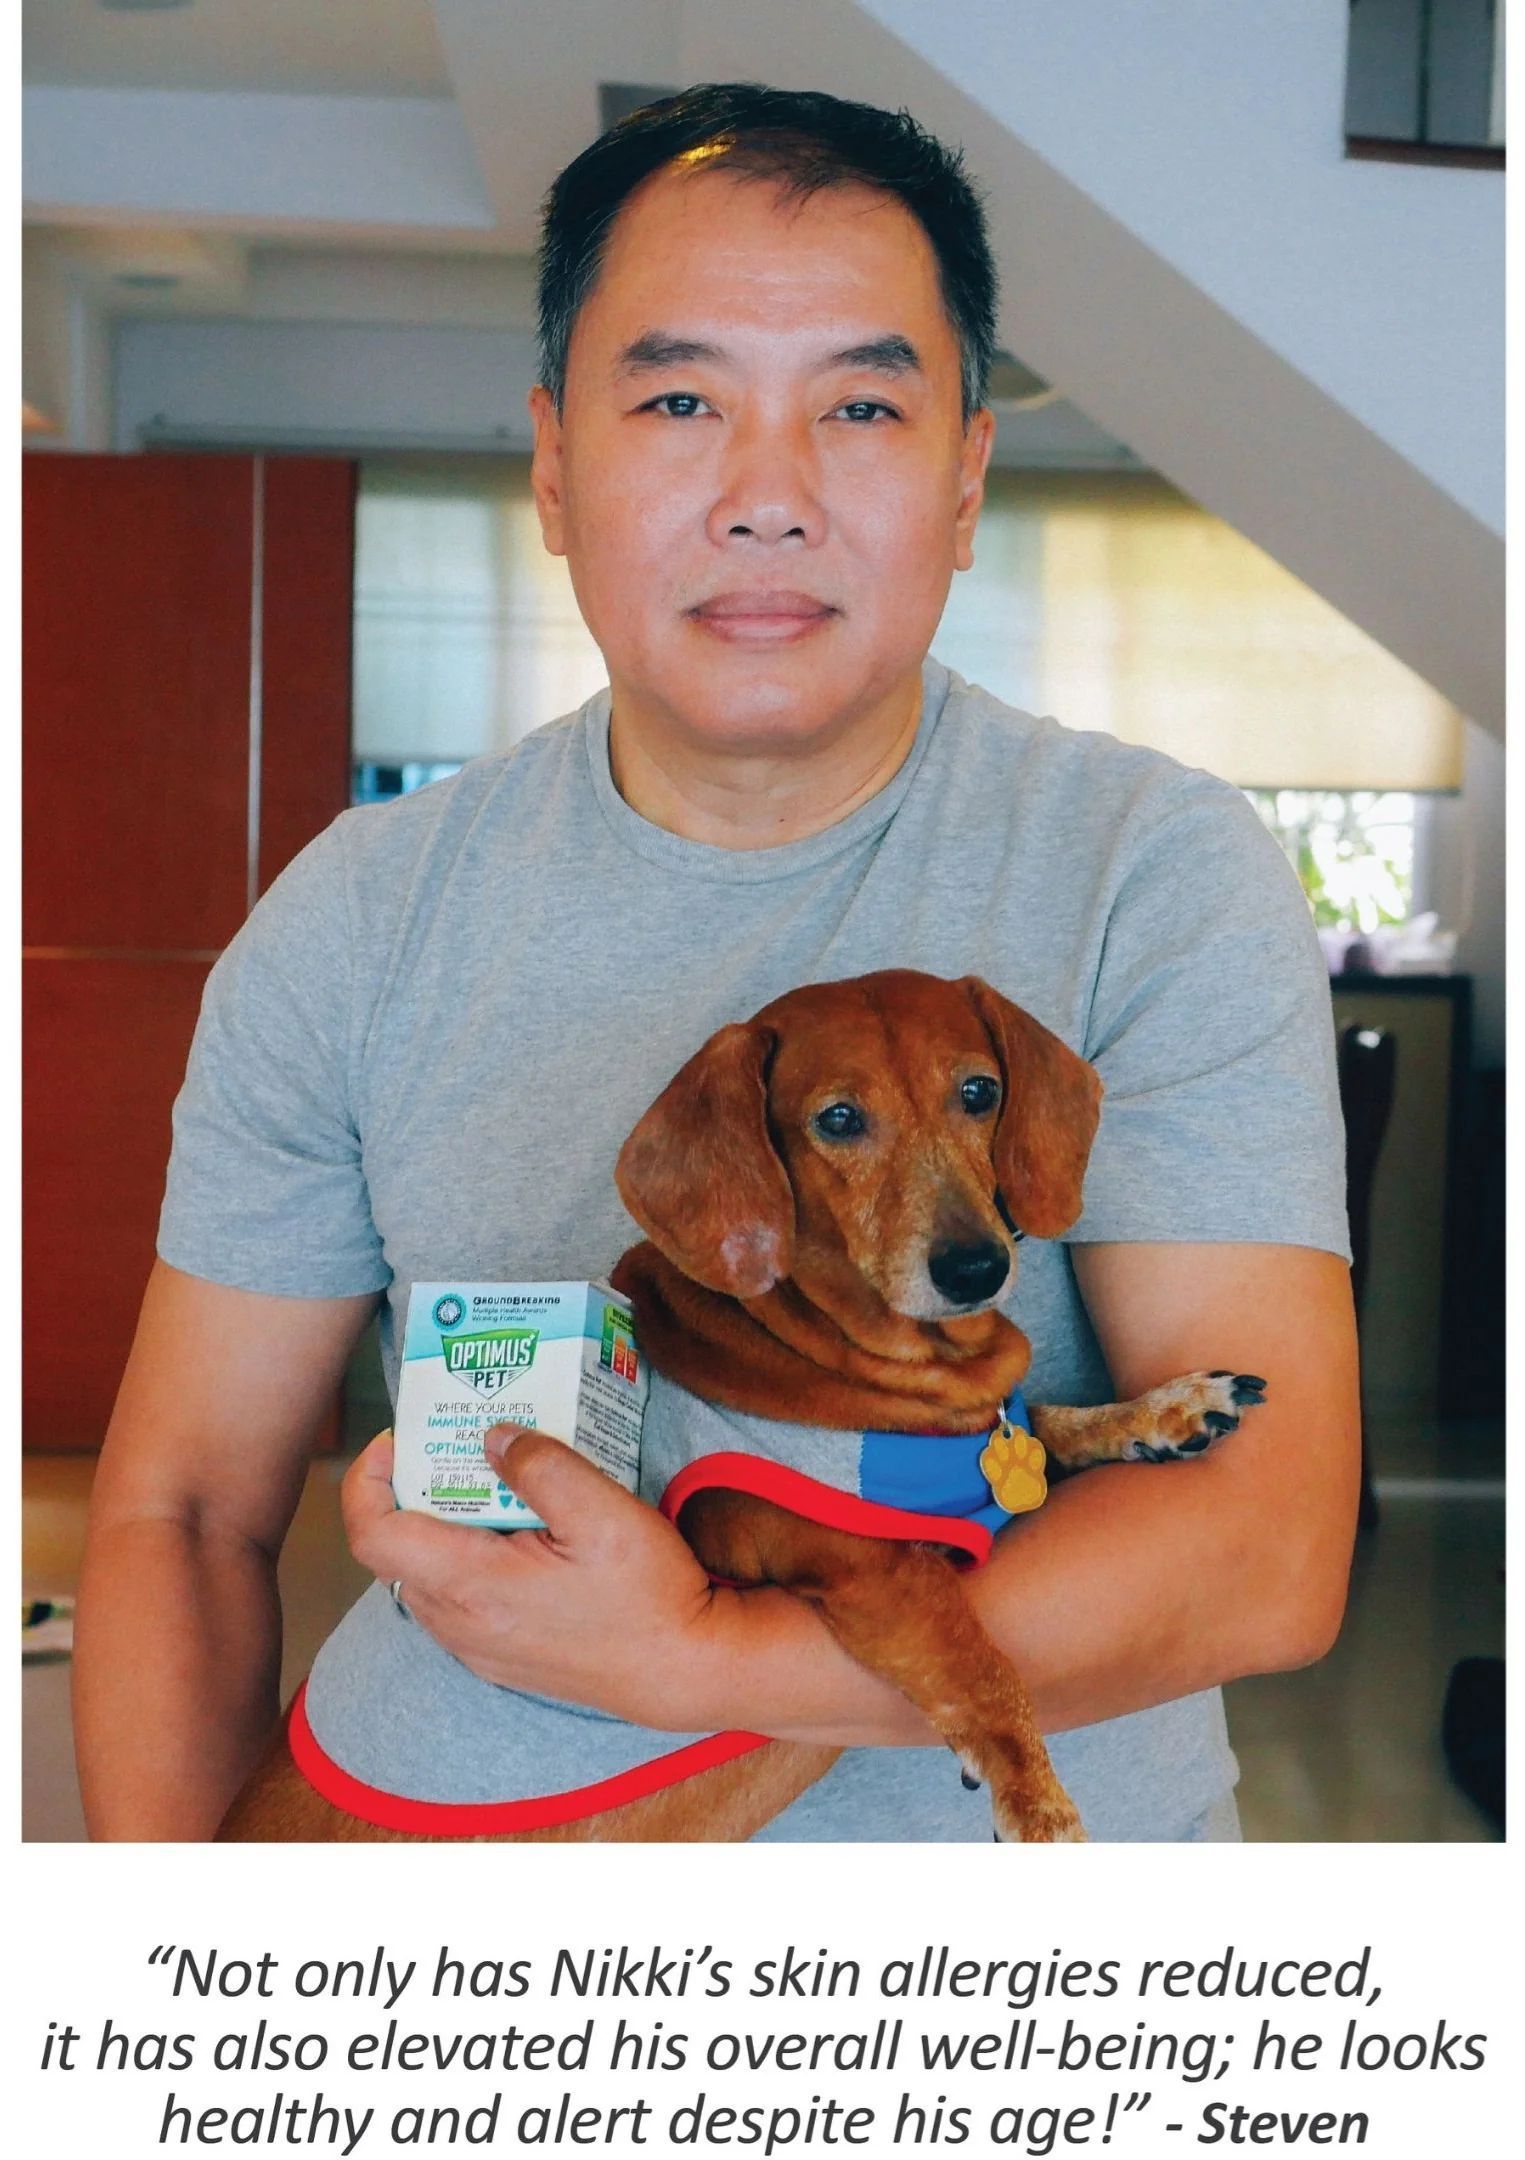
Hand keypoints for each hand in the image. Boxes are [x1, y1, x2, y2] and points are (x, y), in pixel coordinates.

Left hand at [341, 1426, 737, 1729]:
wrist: (683, 1671)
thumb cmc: (649, 1595)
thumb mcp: (603, 1511)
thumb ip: (540, 1465)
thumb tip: (492, 1438)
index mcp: (473, 1587)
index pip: (373, 1535)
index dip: (367, 1478)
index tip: (400, 1439)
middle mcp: (459, 1625)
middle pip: (394, 1550)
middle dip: (410, 1490)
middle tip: (459, 1446)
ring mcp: (476, 1647)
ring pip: (421, 1575)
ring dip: (438, 1524)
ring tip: (492, 1484)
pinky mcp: (496, 1656)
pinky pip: (451, 1599)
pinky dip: (462, 1556)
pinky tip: (516, 1533)